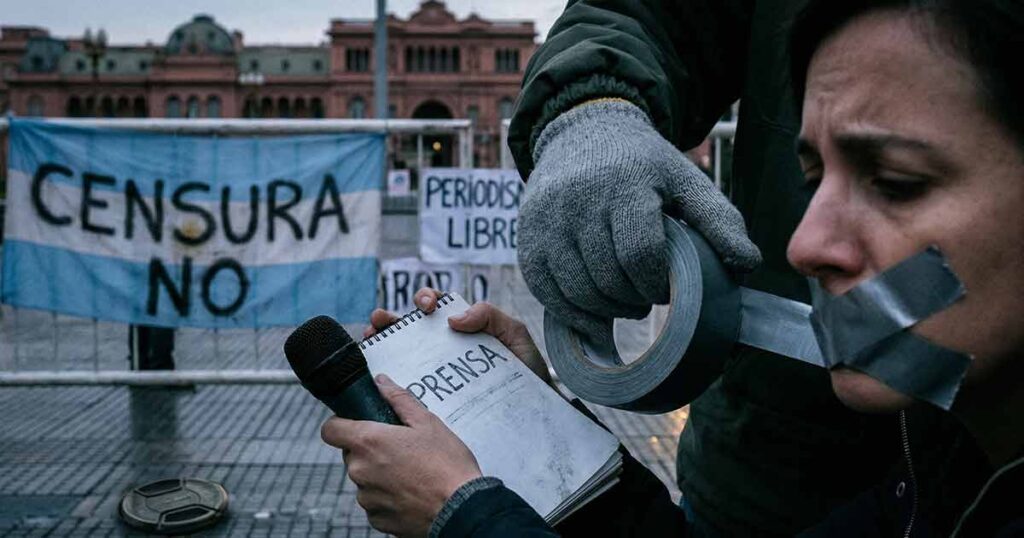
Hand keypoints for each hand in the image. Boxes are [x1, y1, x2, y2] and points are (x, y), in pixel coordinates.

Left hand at [321, 374, 482, 536]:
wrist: (463, 508)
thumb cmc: (448, 465)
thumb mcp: (427, 422)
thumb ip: (399, 399)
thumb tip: (382, 383)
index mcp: (369, 442)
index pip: (330, 430)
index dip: (342, 424)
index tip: (358, 424)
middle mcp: (360, 470)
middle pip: (352, 454)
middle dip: (370, 450)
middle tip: (401, 449)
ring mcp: (367, 497)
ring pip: (364, 479)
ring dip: (380, 474)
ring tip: (411, 473)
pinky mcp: (376, 518)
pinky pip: (375, 502)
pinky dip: (388, 497)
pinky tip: (411, 493)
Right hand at [364, 287, 551, 384]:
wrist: (533, 412)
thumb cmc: (525, 369)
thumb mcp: (514, 335)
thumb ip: (490, 315)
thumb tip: (453, 318)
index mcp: (460, 326)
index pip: (434, 305)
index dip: (424, 299)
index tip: (426, 308)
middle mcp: (443, 346)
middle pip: (407, 328)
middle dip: (388, 320)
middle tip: (380, 321)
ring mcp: (435, 370)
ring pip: (400, 352)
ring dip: (380, 341)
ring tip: (371, 338)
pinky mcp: (432, 395)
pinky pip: (406, 384)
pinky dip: (389, 377)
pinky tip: (379, 376)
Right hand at [518, 99, 760, 336]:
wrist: (581, 132)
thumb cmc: (640, 164)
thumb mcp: (685, 180)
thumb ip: (719, 221)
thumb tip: (747, 266)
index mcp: (623, 184)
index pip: (639, 254)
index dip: (656, 284)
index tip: (665, 289)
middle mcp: (578, 200)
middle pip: (608, 278)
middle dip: (634, 300)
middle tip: (647, 297)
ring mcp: (547, 221)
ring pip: (577, 291)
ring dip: (606, 309)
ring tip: (625, 302)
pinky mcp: (526, 238)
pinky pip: (546, 292)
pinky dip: (572, 313)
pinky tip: (594, 313)